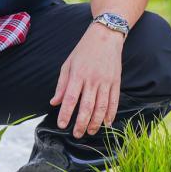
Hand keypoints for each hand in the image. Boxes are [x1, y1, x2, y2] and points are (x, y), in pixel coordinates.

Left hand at [50, 24, 122, 138]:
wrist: (106, 36)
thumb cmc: (83, 50)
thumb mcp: (68, 64)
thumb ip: (62, 85)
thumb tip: (54, 102)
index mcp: (78, 74)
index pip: (71, 99)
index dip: (66, 114)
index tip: (62, 125)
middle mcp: (92, 79)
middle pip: (87, 107)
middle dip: (81, 123)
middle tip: (76, 134)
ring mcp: (106, 81)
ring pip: (101, 107)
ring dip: (96, 122)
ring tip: (90, 132)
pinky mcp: (116, 82)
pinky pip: (114, 101)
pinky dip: (110, 114)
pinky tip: (106, 123)